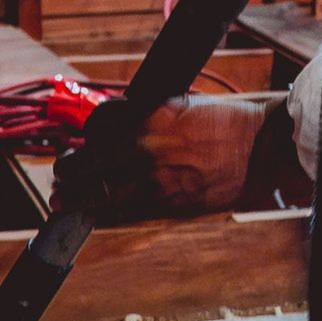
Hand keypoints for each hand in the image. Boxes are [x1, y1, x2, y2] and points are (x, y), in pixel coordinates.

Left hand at [53, 95, 269, 218]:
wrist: (259, 153)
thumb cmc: (225, 124)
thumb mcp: (182, 105)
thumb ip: (146, 115)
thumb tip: (115, 126)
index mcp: (149, 117)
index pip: (97, 123)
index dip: (89, 132)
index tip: (87, 139)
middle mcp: (144, 149)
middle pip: (83, 162)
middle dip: (69, 168)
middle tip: (64, 171)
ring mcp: (152, 181)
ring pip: (93, 194)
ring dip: (73, 197)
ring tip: (62, 198)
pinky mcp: (163, 206)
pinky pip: (118, 215)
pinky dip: (99, 215)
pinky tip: (89, 215)